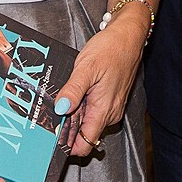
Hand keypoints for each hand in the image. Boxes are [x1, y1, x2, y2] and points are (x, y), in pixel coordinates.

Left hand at [53, 12, 146, 157]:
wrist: (128, 36)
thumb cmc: (111, 49)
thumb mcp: (86, 67)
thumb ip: (72, 91)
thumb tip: (59, 109)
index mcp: (104, 110)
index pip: (86, 144)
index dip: (68, 145)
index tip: (53, 137)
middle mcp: (110, 113)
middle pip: (85, 134)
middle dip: (68, 128)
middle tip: (53, 112)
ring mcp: (111, 106)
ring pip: (88, 122)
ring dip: (75, 115)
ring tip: (65, 98)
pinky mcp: (111, 99)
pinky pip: (93, 111)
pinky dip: (82, 106)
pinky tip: (76, 93)